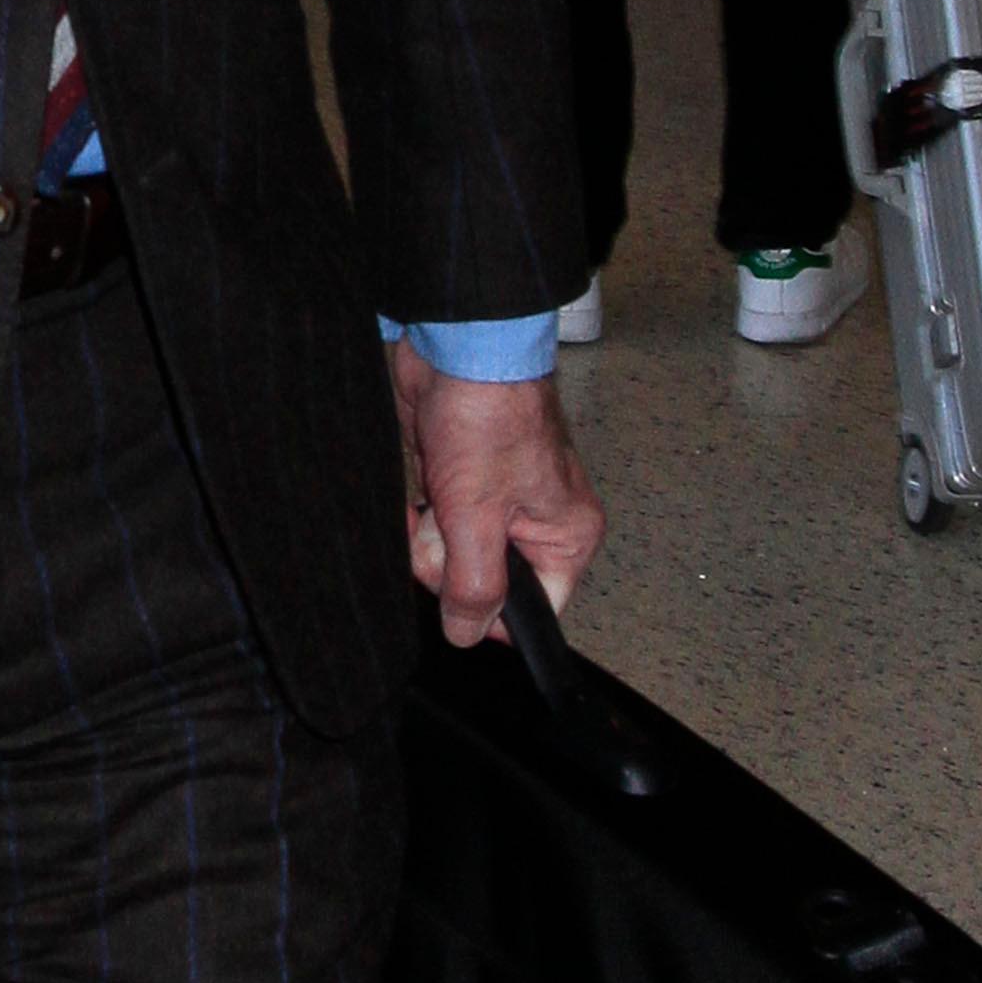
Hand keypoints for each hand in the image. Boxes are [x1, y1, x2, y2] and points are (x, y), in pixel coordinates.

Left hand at [388, 344, 606, 652]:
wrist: (455, 348)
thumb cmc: (489, 414)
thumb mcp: (479, 514)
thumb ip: (475, 584)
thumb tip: (468, 634)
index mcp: (565, 535)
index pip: (539, 609)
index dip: (494, 614)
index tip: (460, 597)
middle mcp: (535, 523)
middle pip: (485, 586)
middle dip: (450, 561)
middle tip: (448, 521)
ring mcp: (494, 504)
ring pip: (451, 558)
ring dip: (428, 535)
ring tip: (434, 495)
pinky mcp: (459, 486)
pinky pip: (432, 529)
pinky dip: (416, 516)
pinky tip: (417, 492)